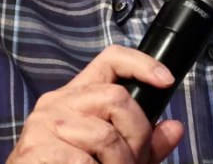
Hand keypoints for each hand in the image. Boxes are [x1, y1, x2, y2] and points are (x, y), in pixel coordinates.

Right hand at [7, 45, 184, 163]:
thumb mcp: (112, 157)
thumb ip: (144, 144)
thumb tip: (175, 129)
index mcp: (76, 97)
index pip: (110, 60)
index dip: (142, 64)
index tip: (167, 81)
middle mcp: (57, 102)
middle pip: (117, 98)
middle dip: (137, 136)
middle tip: (133, 162)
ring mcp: (44, 125)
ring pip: (105, 136)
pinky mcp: (36, 149)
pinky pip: (84, 162)